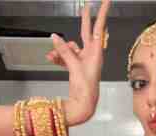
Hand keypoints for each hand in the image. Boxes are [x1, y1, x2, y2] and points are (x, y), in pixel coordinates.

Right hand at [45, 0, 109, 125]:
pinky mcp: (77, 66)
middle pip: (87, 32)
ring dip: (60, 49)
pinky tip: (50, 59)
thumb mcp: (74, 67)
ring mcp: (84, 59)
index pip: (98, 29)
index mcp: (96, 53)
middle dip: (85, 19)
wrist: (84, 104)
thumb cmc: (85, 88)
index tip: (105, 2)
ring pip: (70, 46)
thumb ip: (65, 51)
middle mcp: (92, 54)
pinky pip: (66, 55)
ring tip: (51, 57)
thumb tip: (55, 36)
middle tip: (86, 3)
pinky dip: (58, 56)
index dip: (101, 15)